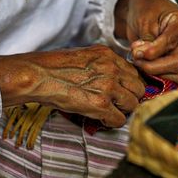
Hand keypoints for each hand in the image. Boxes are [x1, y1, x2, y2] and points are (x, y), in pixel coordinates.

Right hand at [0, 45, 144, 126]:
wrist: (38, 76)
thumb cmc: (53, 67)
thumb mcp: (82, 56)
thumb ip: (101, 63)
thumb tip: (110, 76)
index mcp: (108, 55)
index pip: (133, 72)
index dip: (128, 84)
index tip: (122, 91)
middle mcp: (112, 69)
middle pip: (139, 88)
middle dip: (130, 97)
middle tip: (118, 103)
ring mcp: (108, 87)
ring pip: (133, 104)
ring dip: (122, 110)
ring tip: (109, 112)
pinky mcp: (101, 105)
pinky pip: (120, 120)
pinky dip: (112, 123)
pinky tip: (102, 120)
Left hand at [114, 0, 177, 84]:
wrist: (144, 13)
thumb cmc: (145, 11)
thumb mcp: (143, 21)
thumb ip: (146, 40)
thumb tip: (142, 57)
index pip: (172, 42)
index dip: (154, 51)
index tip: (137, 53)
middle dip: (153, 66)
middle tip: (136, 60)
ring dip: (158, 75)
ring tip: (141, 63)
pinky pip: (177, 79)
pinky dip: (161, 78)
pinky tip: (147, 69)